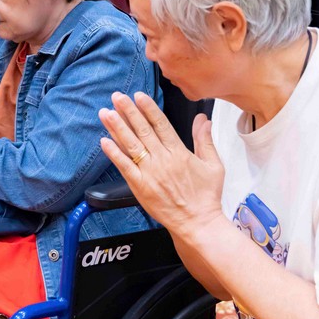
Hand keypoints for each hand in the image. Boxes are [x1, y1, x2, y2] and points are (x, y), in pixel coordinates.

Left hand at [98, 92, 224, 238]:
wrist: (198, 222)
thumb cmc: (206, 196)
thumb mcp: (213, 165)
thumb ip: (205, 139)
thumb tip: (202, 119)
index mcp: (179, 152)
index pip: (161, 124)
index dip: (148, 109)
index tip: (138, 96)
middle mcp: (163, 160)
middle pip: (142, 130)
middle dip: (128, 111)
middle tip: (117, 97)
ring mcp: (150, 173)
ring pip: (131, 145)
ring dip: (117, 127)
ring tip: (106, 113)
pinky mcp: (140, 186)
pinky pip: (125, 166)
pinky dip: (114, 153)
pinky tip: (104, 141)